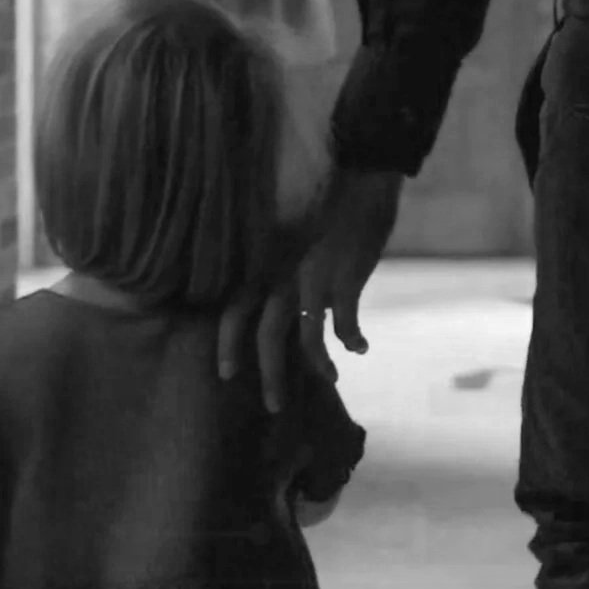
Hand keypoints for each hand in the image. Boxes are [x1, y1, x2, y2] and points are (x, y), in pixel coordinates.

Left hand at [218, 167, 402, 412]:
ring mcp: (313, 282)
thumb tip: (287, 297)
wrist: (359, 181)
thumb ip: (285, 268)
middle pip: (266, 336)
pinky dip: (352, 341)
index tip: (226, 374)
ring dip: (317, 367)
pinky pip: (344, 327)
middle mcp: (283, 277)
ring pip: (305, 341)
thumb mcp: (292, 238)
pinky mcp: (344, 283)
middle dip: (269, 375)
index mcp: (267, 266)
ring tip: (330, 381)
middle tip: (273, 406)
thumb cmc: (327, 206)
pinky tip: (361, 347)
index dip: (227, 344)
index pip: (235, 310)